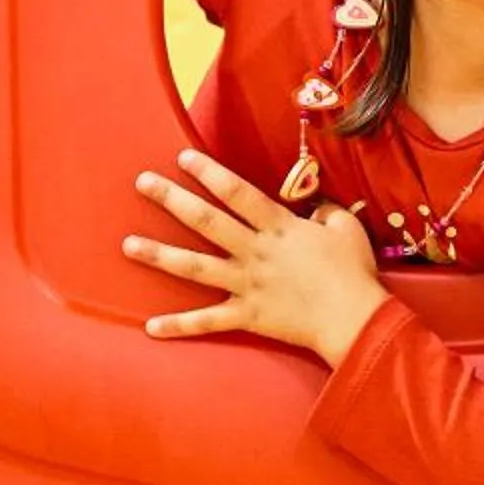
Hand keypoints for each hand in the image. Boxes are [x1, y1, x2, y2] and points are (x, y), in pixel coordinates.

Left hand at [125, 150, 388, 363]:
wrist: (355, 319)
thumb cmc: (353, 273)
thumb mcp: (346, 229)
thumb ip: (326, 212)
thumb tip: (316, 206)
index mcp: (278, 227)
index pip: (236, 192)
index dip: (208, 172)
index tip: (183, 157)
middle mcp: (255, 252)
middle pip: (206, 220)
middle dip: (171, 199)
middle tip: (142, 183)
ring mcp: (247, 284)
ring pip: (195, 268)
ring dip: (160, 255)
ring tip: (128, 245)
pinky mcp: (247, 316)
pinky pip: (208, 322)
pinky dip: (179, 325)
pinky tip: (151, 327)